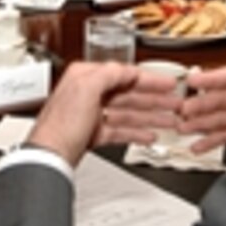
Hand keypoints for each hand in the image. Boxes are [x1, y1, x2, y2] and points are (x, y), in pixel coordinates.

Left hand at [27, 61, 184, 165]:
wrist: (49, 156)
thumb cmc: (60, 124)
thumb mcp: (87, 88)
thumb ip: (109, 74)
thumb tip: (126, 69)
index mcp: (86, 77)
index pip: (124, 74)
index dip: (149, 79)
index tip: (168, 83)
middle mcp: (88, 93)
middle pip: (129, 94)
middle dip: (155, 99)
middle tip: (176, 103)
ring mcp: (91, 115)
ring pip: (127, 113)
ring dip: (150, 117)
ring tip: (170, 121)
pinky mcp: (92, 134)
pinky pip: (120, 130)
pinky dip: (136, 132)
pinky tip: (149, 135)